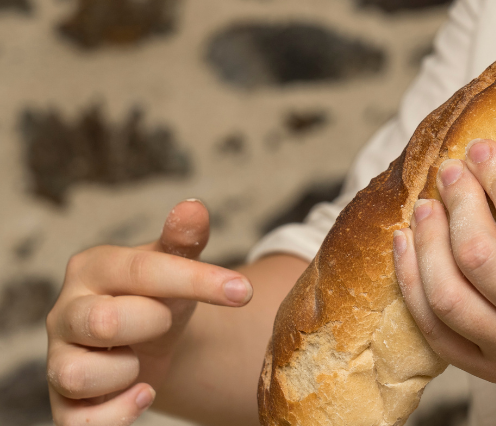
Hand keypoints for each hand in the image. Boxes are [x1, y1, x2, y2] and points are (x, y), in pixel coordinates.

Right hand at [46, 200, 252, 425]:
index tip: (243, 290)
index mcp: (93, 268)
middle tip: (164, 322)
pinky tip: (141, 394)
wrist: (142, 345)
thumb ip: (183, 241)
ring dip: (126, 372)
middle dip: (152, 323)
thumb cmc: (155, 298)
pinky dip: (117, 414)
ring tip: (140, 361)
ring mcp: (60, 359)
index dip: (196, 280)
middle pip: (104, 321)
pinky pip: (77, 420)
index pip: (142, 269)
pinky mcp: (65, 404)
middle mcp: (66, 312)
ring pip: (78, 373)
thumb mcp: (173, 268)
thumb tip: (194, 207)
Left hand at [393, 139, 495, 382]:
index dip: (495, 175)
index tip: (479, 149)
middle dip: (457, 203)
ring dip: (425, 243)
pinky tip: (406, 242)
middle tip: (450, 171)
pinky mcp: (485, 365)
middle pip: (477, 255)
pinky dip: (410, 283)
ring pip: (446, 296)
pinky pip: (433, 328)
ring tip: (425, 206)